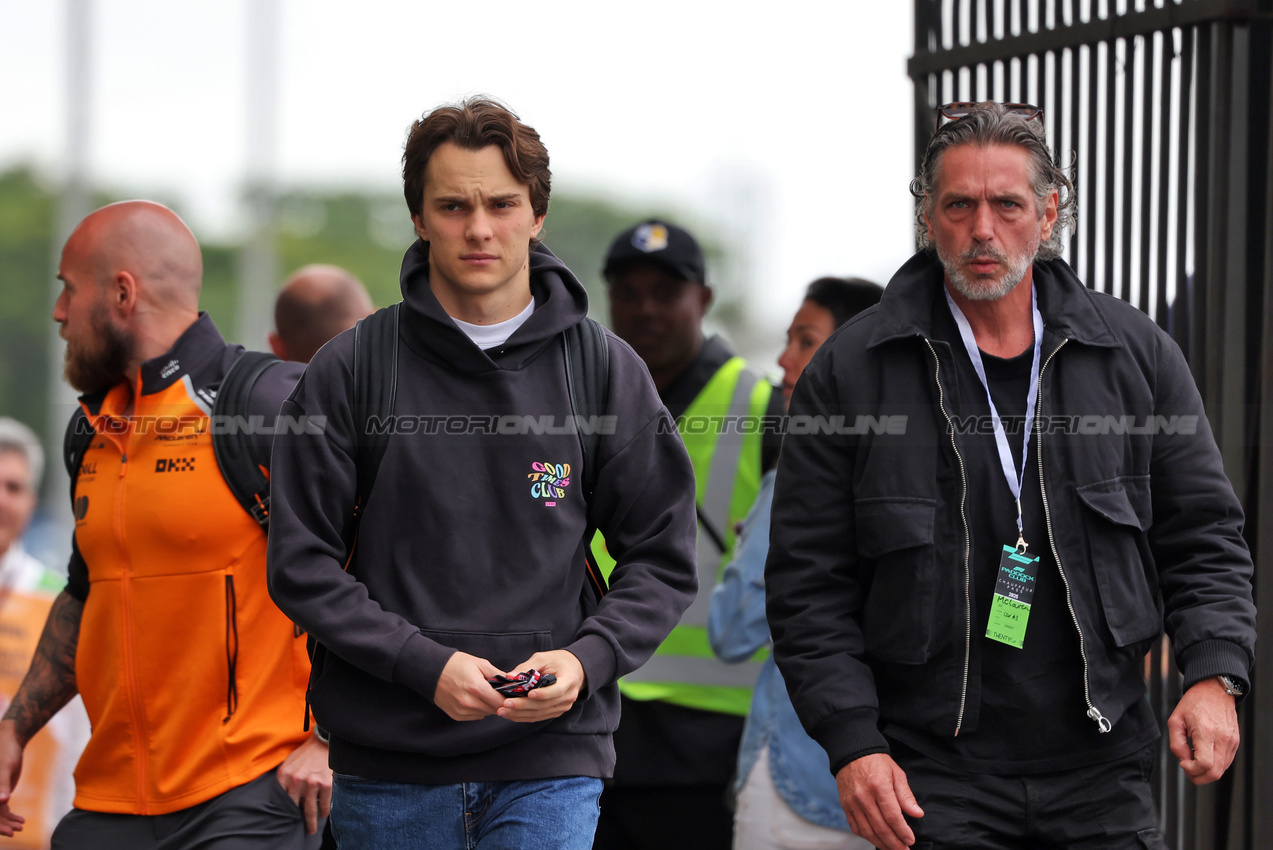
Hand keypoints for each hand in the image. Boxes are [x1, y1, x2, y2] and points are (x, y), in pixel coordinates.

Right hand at [0, 721, 25, 837]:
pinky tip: (22, 821)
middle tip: (16, 830)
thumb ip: (2, 784)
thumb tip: (2, 801)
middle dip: (1, 825)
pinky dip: (10, 815)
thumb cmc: (6, 752)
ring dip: (7, 822)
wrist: (10, 741)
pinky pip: (2, 808)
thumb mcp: (4, 768)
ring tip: (21, 826)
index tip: (7, 831)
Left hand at [276, 735, 331, 834]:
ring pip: (310, 808)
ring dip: (312, 821)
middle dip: (296, 819)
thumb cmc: (305, 753)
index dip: (285, 810)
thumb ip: (284, 779)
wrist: (323, 741)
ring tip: (312, 828)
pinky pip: (324, 802)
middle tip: (300, 828)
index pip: (281, 799)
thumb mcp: (289, 763)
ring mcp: (312, 782)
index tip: (287, 818)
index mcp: (284, 775)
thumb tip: (284, 798)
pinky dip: (324, 810)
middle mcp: (297, 780)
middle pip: (294, 807)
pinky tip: (324, 814)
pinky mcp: (325, 783)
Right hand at [433, 652, 504, 720]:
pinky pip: (474, 716)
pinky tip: (474, 699)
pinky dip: (478, 709)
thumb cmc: (456, 664)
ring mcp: (461, 711)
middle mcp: (469, 703)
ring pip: (485, 714)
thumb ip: (497, 674)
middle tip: (497, 692)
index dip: (507, 698)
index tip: (509, 694)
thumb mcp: (479, 663)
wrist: (432, 671)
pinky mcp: (456, 716)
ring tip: (483, 694)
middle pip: (494, 710)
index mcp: (476, 688)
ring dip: (488, 706)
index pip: (500, 702)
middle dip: (498, 702)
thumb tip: (511, 682)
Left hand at [496, 651, 584, 722]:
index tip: (528, 694)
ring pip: (539, 714)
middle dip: (523, 706)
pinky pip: (538, 717)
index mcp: (569, 680)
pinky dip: (523, 716)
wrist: (574, 670)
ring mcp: (562, 707)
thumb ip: (527, 666)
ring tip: (503, 711)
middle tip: (505, 704)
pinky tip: (510, 714)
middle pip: (544, 705)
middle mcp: (568, 697)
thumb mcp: (544, 658)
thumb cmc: (558, 661)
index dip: (543, 694)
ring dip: (520, 714)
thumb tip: (509, 676)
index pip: (556, 691)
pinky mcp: (555, 712)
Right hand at [836, 753, 923, 849]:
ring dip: (881, 843)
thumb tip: (917, 814)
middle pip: (881, 827)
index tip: (910, 840)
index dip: (902, 831)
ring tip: (892, 849)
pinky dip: (867, 837)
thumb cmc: (876, 762)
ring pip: (868, 831)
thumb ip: (906, 795)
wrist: (852, 753)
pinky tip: (876, 840)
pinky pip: (856, 827)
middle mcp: (864, 797)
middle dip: (894, 843)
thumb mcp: (896, 773)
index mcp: (879, 787)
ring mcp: (853, 802)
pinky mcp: (845, 806)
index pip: (893, 816)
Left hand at [1169, 677, 1239, 784]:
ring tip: (1194, 759)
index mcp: (1206, 732)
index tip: (1183, 762)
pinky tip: (1204, 754)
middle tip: (1187, 768)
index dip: (1192, 770)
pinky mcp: (1235, 742)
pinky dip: (1214, 764)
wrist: (1214, 691)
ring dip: (1206, 771)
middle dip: (1198, 777)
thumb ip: (1176, 743)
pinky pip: (1226, 762)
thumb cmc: (1193, 703)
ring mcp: (1232, 741)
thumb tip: (1183, 760)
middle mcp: (1222, 739)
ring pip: (1222, 770)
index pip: (1205, 764)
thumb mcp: (1175, 720)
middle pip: (1215, 772)